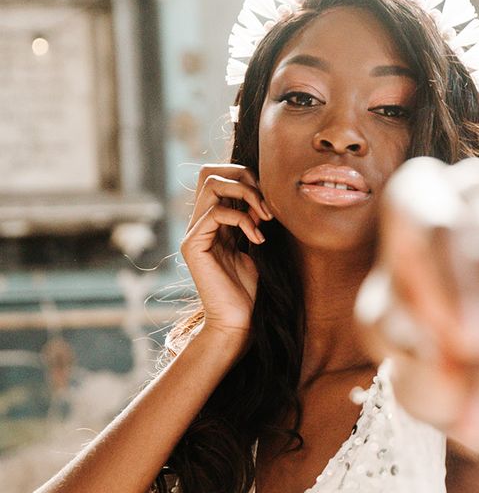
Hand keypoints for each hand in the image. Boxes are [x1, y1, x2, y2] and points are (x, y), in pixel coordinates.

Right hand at [180, 164, 271, 346]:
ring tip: (265, 218)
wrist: (238, 321)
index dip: (248, 180)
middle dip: (244, 177)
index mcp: (215, 221)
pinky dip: (242, 219)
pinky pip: (214, 212)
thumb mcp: (257, 246)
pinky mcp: (193, 245)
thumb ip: (255, 220)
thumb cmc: (250, 290)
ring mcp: (194, 232)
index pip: (222, 177)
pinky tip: (257, 239)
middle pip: (210, 171)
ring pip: (211, 184)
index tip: (271, 206)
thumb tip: (266, 197)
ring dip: (246, 194)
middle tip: (266, 205)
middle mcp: (201, 222)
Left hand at [356, 157, 478, 455]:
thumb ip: (400, 335)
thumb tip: (439, 354)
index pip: (438, 226)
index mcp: (417, 192)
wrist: (442, 313)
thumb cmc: (402, 316)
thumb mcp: (384, 329)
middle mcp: (474, 186)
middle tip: (478, 414)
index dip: (453, 285)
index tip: (463, 347)